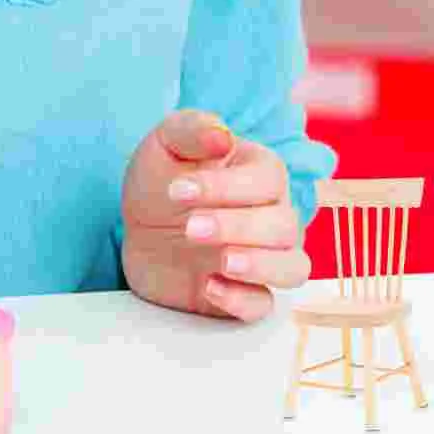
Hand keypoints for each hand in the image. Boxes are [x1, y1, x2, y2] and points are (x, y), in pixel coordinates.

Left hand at [121, 108, 309, 321]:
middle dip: (238, 227)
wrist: (140, 228)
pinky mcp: (244, 293)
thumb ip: (193, 129)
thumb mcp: (167, 143)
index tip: (177, 190)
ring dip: (261, 265)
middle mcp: (274, 214)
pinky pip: (263, 305)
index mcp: (262, 172)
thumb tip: (223, 135)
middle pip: (284, 226)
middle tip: (189, 227)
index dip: (226, 187)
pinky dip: (243, 300)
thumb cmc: (162, 177)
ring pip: (293, 268)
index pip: (268, 180)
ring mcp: (263, 257)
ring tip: (221, 261)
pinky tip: (209, 286)